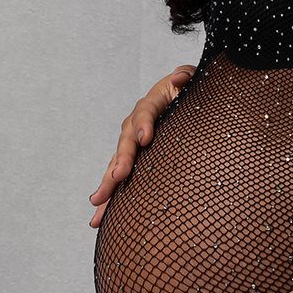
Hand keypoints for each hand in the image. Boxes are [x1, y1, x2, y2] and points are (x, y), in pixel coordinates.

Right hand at [88, 63, 197, 225]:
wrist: (193, 105)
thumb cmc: (194, 92)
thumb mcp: (196, 79)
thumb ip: (188, 76)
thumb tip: (180, 77)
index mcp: (153, 103)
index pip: (145, 112)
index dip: (143, 123)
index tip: (145, 138)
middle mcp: (138, 123)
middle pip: (126, 141)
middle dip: (121, 160)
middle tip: (118, 177)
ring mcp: (134, 144)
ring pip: (117, 163)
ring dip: (107, 184)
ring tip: (97, 204)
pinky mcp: (136, 161)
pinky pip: (121, 177)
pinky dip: (111, 197)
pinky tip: (101, 217)